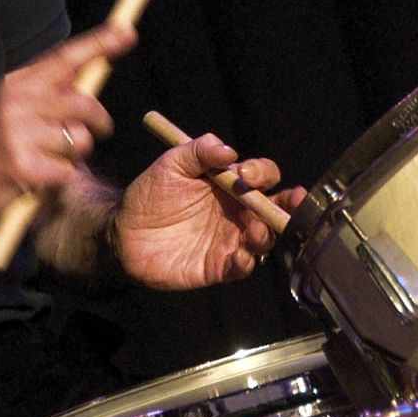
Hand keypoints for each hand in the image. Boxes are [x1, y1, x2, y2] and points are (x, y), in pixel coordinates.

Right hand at [0, 22, 134, 231]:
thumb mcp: (9, 108)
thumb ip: (44, 92)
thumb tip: (86, 76)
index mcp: (15, 83)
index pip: (64, 57)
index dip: (100, 43)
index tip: (127, 31)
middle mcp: (15, 102)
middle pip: (84, 103)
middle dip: (100, 121)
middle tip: (100, 130)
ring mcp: (17, 134)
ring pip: (80, 140)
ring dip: (75, 154)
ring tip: (49, 158)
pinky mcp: (23, 167)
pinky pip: (69, 170)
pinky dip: (61, 177)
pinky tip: (38, 178)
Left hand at [112, 135, 305, 289]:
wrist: (125, 231)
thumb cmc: (151, 193)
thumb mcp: (172, 164)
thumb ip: (199, 151)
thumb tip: (228, 150)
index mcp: (231, 184)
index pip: (262, 176)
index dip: (261, 172)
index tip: (245, 174)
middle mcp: (237, 211)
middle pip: (276, 208)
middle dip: (290, 205)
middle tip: (293, 201)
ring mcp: (230, 239)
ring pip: (264, 239)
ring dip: (266, 234)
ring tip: (255, 230)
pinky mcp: (219, 266)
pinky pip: (243, 266)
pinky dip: (246, 262)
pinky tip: (239, 256)